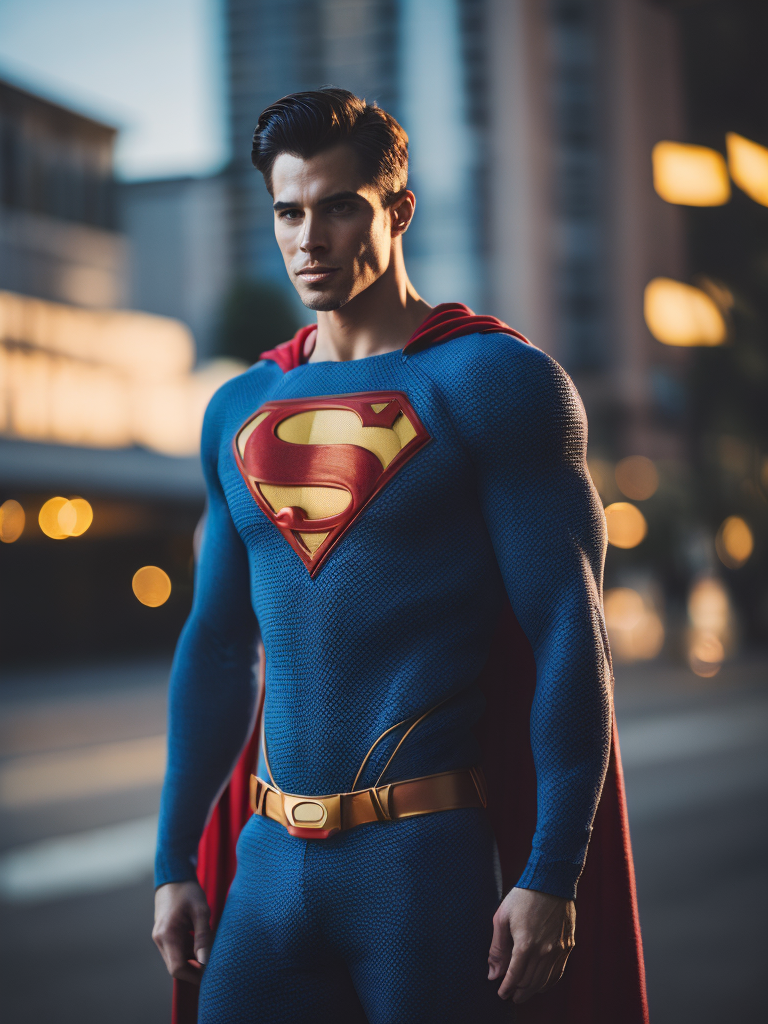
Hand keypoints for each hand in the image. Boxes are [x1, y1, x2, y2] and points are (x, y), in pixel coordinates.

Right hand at [153, 880, 212, 984]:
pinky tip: (201, 942)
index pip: (177, 968)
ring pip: (176, 959)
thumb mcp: (201, 910)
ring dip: (192, 959)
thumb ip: (203, 936)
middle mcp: (160, 940)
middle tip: (214, 964)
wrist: (173, 877)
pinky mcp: (164, 935)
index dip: (194, 976)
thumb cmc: (188, 891)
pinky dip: (188, 951)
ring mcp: (160, 938)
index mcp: (167, 935)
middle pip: (176, 967)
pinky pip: (176, 950)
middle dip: (194, 970)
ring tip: (209, 949)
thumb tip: (205, 961)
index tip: (211, 974)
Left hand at [488, 887, 574, 1002]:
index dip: (506, 988)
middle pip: (530, 982)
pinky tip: (541, 983)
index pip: (514, 976)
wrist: (552, 880)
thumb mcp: (502, 917)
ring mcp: (558, 949)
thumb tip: (493, 973)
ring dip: (533, 990)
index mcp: (525, 943)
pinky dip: (548, 982)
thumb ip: (497, 948)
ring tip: (523, 992)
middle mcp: (544, 950)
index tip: (501, 994)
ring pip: (545, 981)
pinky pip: (558, 972)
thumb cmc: (523, 896)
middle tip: (511, 996)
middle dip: (519, 992)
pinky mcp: (568, 946)